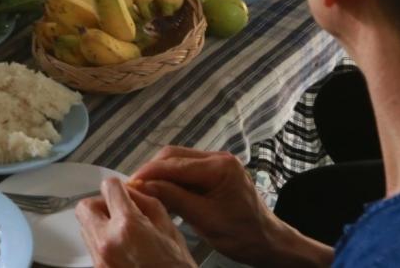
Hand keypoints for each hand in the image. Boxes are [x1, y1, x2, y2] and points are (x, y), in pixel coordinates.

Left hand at [77, 176, 196, 267]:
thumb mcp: (171, 232)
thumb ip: (149, 205)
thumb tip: (133, 193)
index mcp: (128, 227)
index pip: (109, 188)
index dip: (118, 187)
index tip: (123, 191)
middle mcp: (107, 242)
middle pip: (85, 207)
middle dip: (100, 204)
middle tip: (117, 210)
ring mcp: (100, 260)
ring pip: (85, 227)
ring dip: (100, 223)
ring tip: (121, 231)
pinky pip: (92, 247)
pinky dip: (102, 241)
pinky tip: (121, 247)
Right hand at [131, 147, 330, 267]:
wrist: (269, 243)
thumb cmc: (243, 235)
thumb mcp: (205, 220)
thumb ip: (174, 198)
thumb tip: (144, 185)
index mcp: (220, 167)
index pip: (174, 164)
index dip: (149, 173)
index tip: (129, 183)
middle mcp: (219, 159)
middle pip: (174, 156)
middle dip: (152, 170)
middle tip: (134, 187)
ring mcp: (219, 163)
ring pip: (178, 161)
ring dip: (161, 174)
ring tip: (144, 190)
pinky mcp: (217, 172)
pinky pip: (187, 169)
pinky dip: (172, 179)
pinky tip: (163, 192)